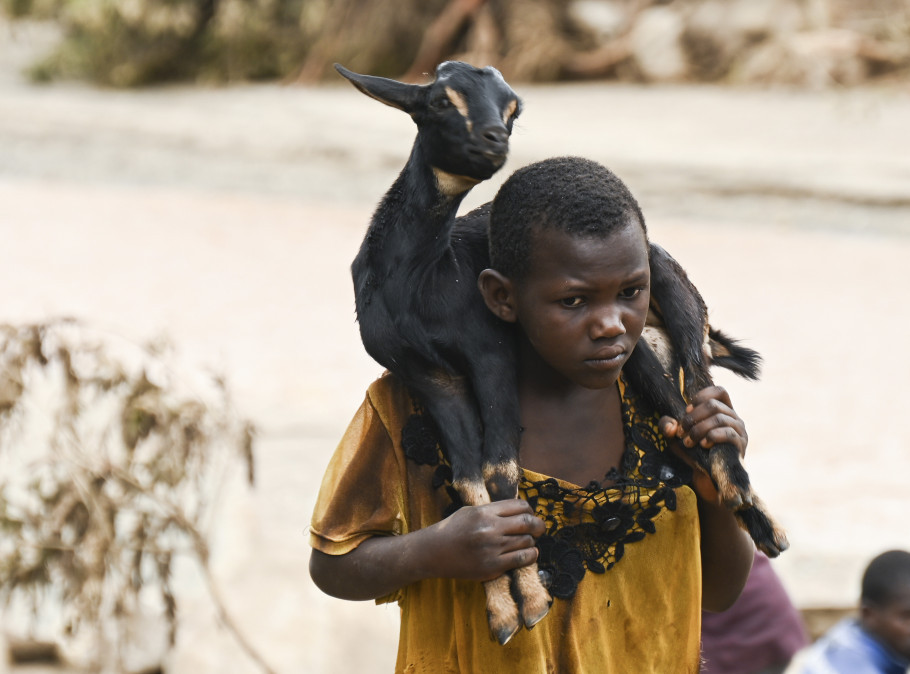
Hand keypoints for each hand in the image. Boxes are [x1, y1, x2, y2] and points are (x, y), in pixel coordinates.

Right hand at [420, 499, 544, 581]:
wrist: (433, 552)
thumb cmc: (452, 530)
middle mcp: (489, 528)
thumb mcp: (470, 511)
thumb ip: (493, 510)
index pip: (519, 506)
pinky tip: (529, 553)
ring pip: (526, 542)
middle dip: (539, 525)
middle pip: (527, 523)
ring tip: (529, 542)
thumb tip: (518, 510)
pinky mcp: (492, 566)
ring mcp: (491, 548)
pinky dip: (530, 555)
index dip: (530, 510)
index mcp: (484, 512)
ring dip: (532, 541)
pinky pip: (521, 559)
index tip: (530, 515)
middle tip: (540, 528)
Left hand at [660, 386, 747, 502]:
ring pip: (719, 418)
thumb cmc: (693, 453)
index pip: (719, 391)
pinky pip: (728, 433)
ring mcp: (740, 431)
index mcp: (722, 411)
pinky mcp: (741, 444)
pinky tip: (703, 445)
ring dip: (699, 429)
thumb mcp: (676, 436)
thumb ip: (668, 426)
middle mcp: (734, 417)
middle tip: (682, 432)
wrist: (705, 479)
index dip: (701, 397)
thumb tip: (670, 427)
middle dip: (693, 417)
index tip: (687, 411)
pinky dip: (712, 436)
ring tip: (689, 442)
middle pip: (714, 404)